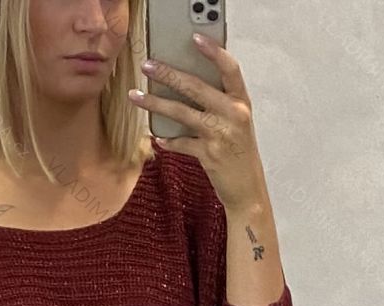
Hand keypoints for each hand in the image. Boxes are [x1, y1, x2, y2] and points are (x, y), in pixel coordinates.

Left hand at [128, 32, 268, 211]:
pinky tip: (157, 138)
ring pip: (181, 113)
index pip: (230, 69)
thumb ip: (219, 105)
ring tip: (136, 96)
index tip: (194, 37)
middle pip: (196, 87)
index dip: (213, 51)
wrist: (248, 189)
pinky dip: (167, 141)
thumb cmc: (238, 153)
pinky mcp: (208, 155)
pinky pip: (180, 143)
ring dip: (155, 104)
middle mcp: (233, 114)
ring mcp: (221, 135)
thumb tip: (184, 88)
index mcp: (242, 102)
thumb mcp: (236, 124)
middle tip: (148, 66)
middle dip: (168, 74)